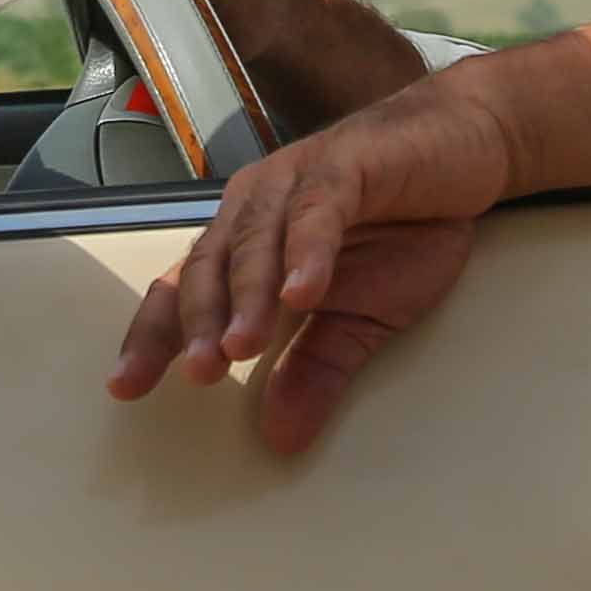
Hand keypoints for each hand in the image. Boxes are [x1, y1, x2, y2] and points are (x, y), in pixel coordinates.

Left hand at [107, 89, 511, 457]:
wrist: (466, 149)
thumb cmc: (404, 228)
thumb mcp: (362, 317)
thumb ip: (317, 369)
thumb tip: (282, 441)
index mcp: (246, 243)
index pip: (184, 293)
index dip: (153, 337)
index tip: (125, 388)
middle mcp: (254, 209)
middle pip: (208, 268)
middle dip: (198, 324)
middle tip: (199, 376)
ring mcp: (294, 182)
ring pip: (256, 242)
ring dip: (247, 296)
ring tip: (241, 348)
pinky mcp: (346, 165)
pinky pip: (317, 212)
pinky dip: (307, 252)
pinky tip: (305, 291)